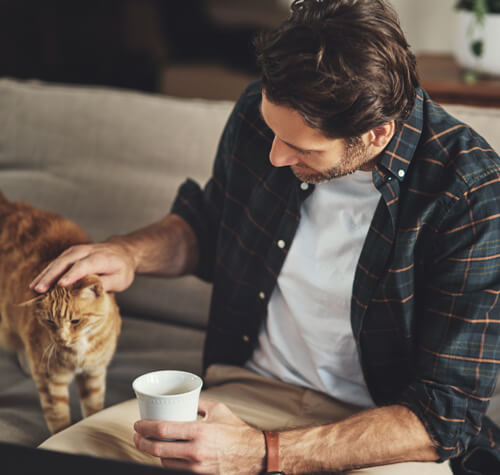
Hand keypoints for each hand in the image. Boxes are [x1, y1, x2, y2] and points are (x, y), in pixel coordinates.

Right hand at [30, 239, 136, 292]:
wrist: (123, 251)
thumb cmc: (122, 268)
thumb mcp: (120, 280)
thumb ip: (104, 284)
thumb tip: (89, 293)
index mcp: (101, 258)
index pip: (84, 265)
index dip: (72, 275)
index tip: (61, 284)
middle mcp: (87, 251)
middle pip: (66, 261)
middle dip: (52, 275)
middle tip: (39, 290)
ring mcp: (77, 250)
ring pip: (58, 260)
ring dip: (45, 274)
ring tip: (34, 288)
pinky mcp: (71, 253)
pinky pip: (57, 261)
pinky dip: (47, 272)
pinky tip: (38, 282)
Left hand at [133, 399, 265, 474]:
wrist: (254, 454)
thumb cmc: (237, 430)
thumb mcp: (218, 410)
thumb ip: (199, 403)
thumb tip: (183, 398)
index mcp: (199, 432)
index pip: (163, 430)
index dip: (146, 428)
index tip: (138, 424)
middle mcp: (196, 452)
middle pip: (158, 449)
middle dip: (142, 443)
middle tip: (137, 436)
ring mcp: (197, 468)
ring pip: (165, 462)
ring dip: (154, 453)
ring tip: (150, 444)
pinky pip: (177, 470)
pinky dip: (168, 462)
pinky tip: (166, 455)